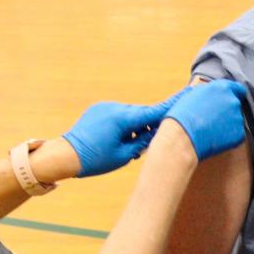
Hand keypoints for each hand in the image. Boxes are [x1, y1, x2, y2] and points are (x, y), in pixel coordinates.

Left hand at [62, 90, 184, 175]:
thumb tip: (154, 134)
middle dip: (151, 124)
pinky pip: (118, 115)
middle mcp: (115, 108)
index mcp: (123, 118)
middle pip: (142, 114)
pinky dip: (125, 124)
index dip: (172, 105)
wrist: (65, 155)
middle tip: (158, 137)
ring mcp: (105, 107)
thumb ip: (142, 142)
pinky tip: (120, 139)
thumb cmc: (95, 159)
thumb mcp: (124, 154)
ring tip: (133, 144)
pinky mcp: (98, 110)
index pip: (153, 112)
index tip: (187, 94)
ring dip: (136, 126)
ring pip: (130, 115)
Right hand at [165, 79, 247, 159]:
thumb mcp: (192, 94)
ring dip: (226, 125)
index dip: (235, 94)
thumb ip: (206, 91)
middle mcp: (232, 100)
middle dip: (226, 111)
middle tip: (211, 119)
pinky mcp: (239, 133)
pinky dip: (227, 138)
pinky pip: (235, 135)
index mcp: (222, 87)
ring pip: (235, 121)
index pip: (237, 88)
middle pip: (234, 105)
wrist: (183, 136)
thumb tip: (208, 91)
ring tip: (208, 130)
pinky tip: (213, 138)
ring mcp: (237, 117)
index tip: (232, 99)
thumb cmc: (181, 116)